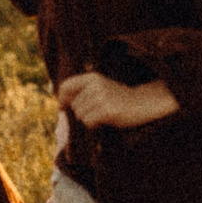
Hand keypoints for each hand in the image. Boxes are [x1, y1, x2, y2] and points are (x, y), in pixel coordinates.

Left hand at [56, 73, 177, 128]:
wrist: (141, 103)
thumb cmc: (117, 97)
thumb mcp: (99, 87)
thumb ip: (81, 92)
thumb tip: (59, 104)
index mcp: (92, 77)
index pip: (66, 86)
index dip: (62, 99)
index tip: (64, 107)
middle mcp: (95, 85)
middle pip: (74, 105)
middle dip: (81, 112)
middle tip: (97, 111)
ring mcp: (102, 98)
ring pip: (80, 115)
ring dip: (88, 119)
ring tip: (102, 115)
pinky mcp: (107, 111)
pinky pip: (89, 122)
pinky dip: (94, 125)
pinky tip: (105, 120)